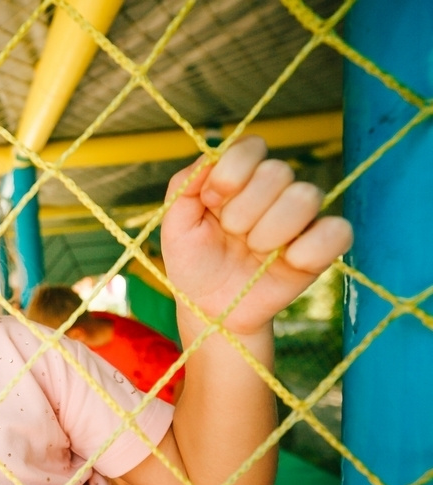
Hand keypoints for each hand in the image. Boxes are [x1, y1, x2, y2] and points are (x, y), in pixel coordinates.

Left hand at [161, 136, 352, 336]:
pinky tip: (286, 263)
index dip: (230, 174)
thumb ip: (185, 185)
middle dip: (243, 211)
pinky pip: (337, 231)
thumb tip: (210, 155)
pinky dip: (308, 250)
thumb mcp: (175, 225)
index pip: (251, 146)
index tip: (212, 202)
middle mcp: (275, 189)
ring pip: (306, 197)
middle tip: (232, 235)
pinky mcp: (322, 247)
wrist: (211, 308)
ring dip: (270, 232)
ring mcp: (302, 217)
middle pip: (277, 172)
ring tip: (254, 251)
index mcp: (241, 176)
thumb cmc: (194, 261)